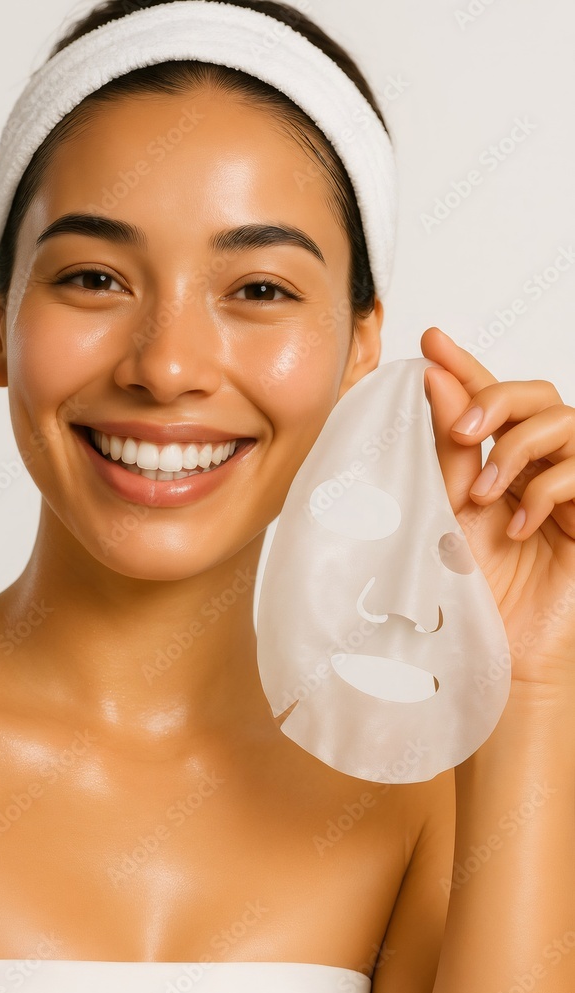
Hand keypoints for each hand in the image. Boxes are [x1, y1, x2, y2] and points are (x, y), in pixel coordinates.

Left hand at [421, 328, 574, 692]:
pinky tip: (520, 525)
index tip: (430, 339)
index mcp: (498, 464)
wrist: (499, 653)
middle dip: (495, 399)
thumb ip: (449, 451)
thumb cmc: (473, 590)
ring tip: (485, 495)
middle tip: (462, 431)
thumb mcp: (449, 510)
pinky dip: (547, 488)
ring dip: (519, 449)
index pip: (487, 401)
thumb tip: (434, 381)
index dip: (464, 365)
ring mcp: (570, 487)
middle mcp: (537, 467)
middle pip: (535, 395)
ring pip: (565, 421)